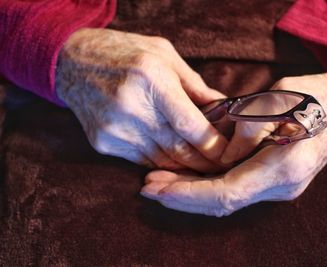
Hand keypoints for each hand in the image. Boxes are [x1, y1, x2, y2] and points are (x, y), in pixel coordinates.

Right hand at [56, 28, 227, 171]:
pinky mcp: (104, 143)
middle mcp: (131, 109)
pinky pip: (142, 161)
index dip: (214, 144)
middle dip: (205, 162)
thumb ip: (195, 85)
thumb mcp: (164, 55)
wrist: (73, 63)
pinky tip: (175, 161)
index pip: (190, 125)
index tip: (229, 153)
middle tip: (223, 166)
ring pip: (162, 161)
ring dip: (186, 167)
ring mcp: (115, 130)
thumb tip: (222, 107)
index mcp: (151, 81)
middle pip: (178, 149)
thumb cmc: (125, 53)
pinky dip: (162, 163)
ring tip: (204, 166)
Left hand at [141, 53, 326, 215]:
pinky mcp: (275, 181)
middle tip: (147, 186)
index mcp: (285, 166)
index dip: (187, 194)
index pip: (226, 192)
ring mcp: (280, 187)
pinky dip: (207, 185)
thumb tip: (221, 151)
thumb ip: (248, 128)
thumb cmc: (315, 96)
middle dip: (182, 196)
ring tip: (159, 182)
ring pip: (227, 198)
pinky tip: (186, 177)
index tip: (156, 187)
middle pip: (222, 202)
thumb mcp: (280, 99)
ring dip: (191, 192)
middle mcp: (283, 186)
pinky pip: (235, 189)